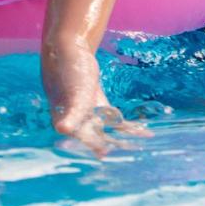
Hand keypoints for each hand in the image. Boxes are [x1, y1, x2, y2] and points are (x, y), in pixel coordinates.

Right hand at [41, 42, 151, 157]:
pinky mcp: (98, 105)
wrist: (69, 50)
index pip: (82, 138)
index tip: (105, 155)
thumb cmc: (69, 71)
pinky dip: (127, 126)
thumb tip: (62, 129)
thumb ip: (71, 113)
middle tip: (131, 153)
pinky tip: (142, 131)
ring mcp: (89, 113)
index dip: (94, 147)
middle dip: (113, 145)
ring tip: (140, 146)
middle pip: (97, 137)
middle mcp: (77, 120)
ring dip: (123, 138)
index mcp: (68, 121)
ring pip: (108, 130)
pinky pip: (114, 120)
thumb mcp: (74, 94)